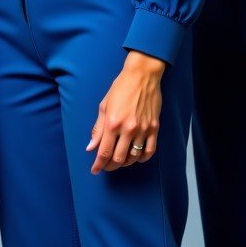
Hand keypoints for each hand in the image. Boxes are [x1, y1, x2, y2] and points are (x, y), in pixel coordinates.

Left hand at [86, 51, 165, 173]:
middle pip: (118, 158)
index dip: (99, 164)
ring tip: (119, 160)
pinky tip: (136, 157)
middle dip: (110, 166)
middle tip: (106, 166)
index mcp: (113, 123)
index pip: (104, 152)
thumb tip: (91, 147)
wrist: (142, 76)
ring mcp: (143, 130)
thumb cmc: (120, 87)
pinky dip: (142, 158)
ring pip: (134, 157)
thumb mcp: (104, 106)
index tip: (95, 170)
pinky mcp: (154, 128)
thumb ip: (97, 128)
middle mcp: (128, 129)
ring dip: (125, 162)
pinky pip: (149, 151)